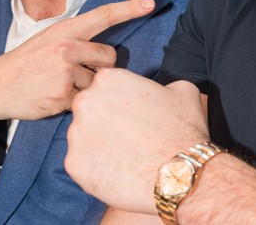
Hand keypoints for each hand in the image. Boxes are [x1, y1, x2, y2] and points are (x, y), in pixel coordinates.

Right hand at [0, 0, 156, 126]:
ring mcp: (65, 70)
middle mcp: (67, 46)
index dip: (129, 8)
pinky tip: (54, 96)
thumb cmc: (27, 63)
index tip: (151, 3)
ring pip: (99, 81)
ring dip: (86, 87)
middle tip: (76, 73)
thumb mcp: (49, 40)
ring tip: (59, 84)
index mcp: (66, 29)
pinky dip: (75, 102)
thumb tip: (108, 52)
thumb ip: (77, 40)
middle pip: (110, 56)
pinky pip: (85, 99)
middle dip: (101, 67)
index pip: (104, 15)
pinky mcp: (63, 94)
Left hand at [66, 69, 208, 213]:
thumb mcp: (182, 91)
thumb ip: (162, 85)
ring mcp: (76, 134)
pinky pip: (81, 164)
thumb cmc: (182, 131)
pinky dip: (96, 168)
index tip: (131, 114)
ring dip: (99, 145)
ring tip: (124, 157)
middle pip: (89, 110)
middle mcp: (85, 102)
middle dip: (104, 121)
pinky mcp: (73, 164)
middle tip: (127, 136)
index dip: (119, 101)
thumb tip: (162, 92)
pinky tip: (118, 172)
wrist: (178, 175)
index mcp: (108, 79)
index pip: (105, 86)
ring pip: (84, 137)